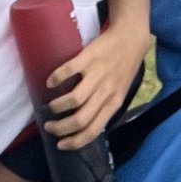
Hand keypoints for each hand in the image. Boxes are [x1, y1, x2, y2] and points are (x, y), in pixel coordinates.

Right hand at [43, 12, 149, 150]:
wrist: (131, 37)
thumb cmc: (124, 66)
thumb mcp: (120, 91)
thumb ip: (105, 106)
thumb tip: (85, 123)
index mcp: (114, 103)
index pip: (94, 130)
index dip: (75, 141)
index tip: (61, 144)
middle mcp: (106, 91)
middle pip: (81, 119)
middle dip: (61, 128)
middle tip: (50, 127)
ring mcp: (97, 74)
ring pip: (75, 99)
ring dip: (58, 106)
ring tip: (50, 107)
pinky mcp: (88, 57)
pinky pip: (68, 71)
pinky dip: (56, 79)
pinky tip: (50, 83)